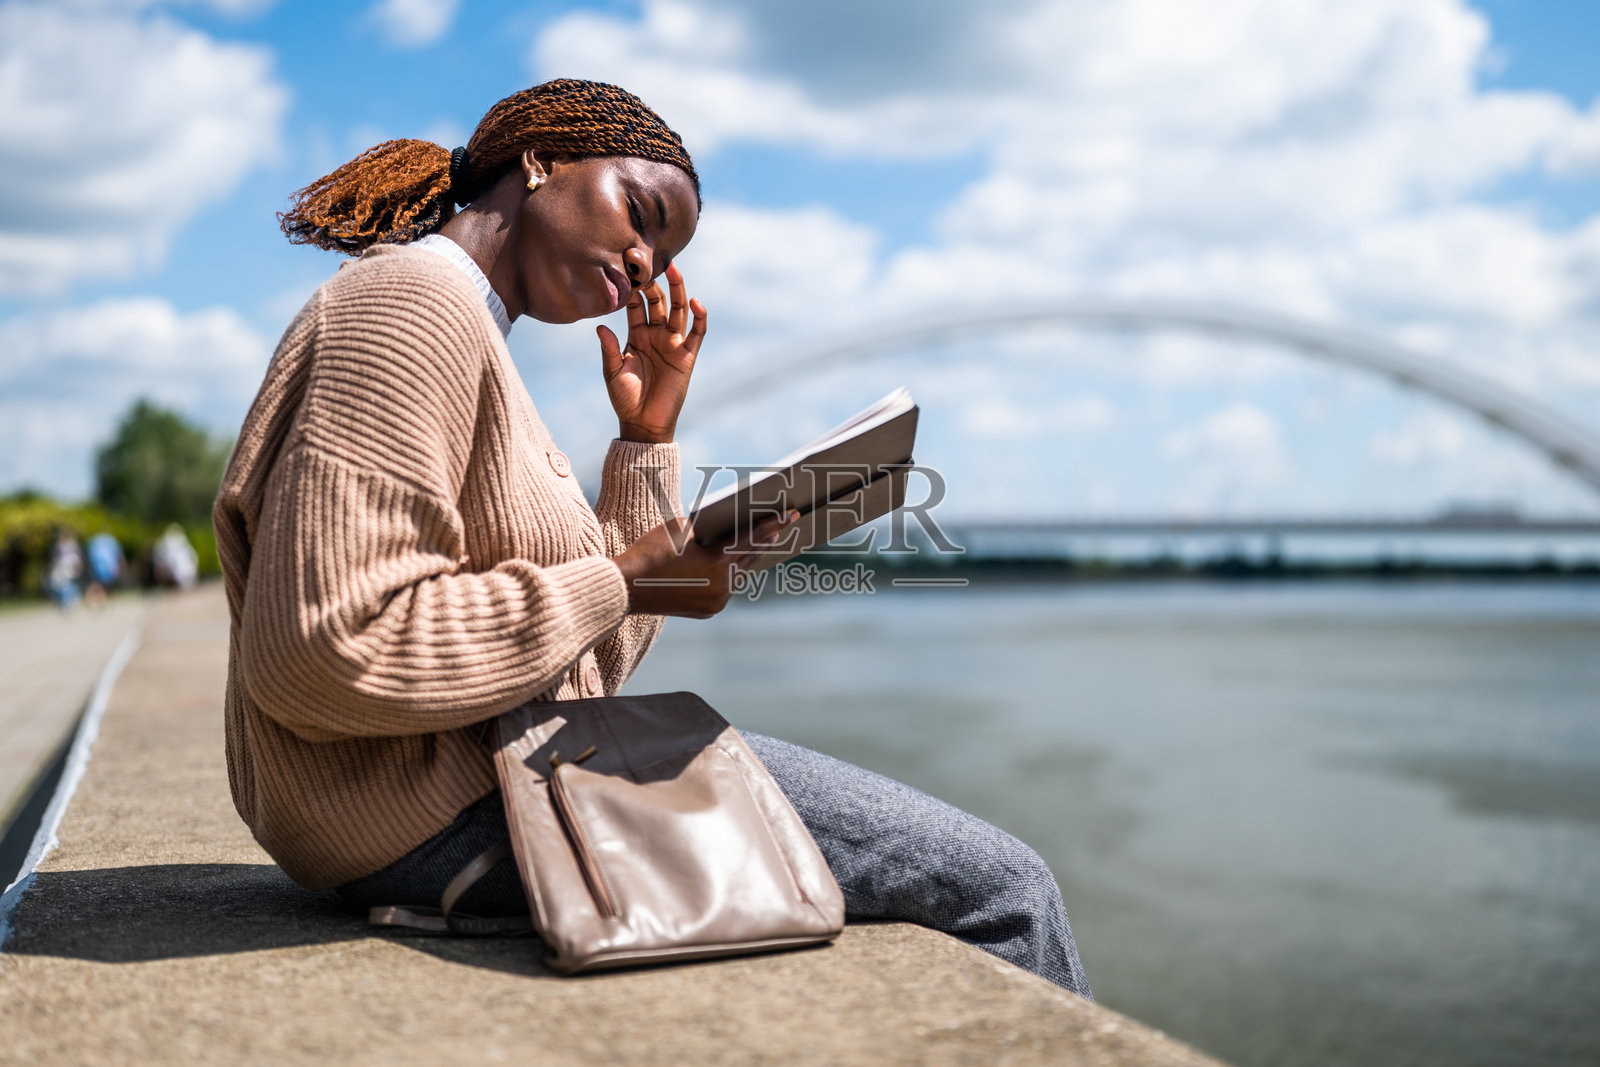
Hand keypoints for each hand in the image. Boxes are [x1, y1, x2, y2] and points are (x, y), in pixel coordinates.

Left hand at [599, 262, 705, 444]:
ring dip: (678, 290)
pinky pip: (697, 332)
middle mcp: (656, 335)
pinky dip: (700, 317)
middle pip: (658, 302)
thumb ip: (609, 348)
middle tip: (649, 264)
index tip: (627, 269)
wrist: (643, 423)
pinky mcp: (687, 356)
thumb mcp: (613, 371)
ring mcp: (673, 344)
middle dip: (654, 284)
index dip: (633, 289)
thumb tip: (599, 326)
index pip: (636, 306)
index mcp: (636, 336)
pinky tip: (696, 302)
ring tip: (675, 270)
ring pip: (678, 310)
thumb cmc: (625, 399)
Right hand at [613, 510, 798, 617]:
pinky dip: (728, 577)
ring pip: (739, 576)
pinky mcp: (708, 611)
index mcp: (718, 560)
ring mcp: (717, 601)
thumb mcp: (680, 528)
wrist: (626, 587)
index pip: (753, 537)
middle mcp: (724, 584)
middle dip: (763, 541)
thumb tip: (728, 530)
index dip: (774, 523)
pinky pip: (725, 590)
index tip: (793, 513)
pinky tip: (733, 566)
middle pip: (750, 558)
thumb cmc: (651, 550)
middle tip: (780, 527)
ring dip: (746, 560)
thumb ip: (708, 529)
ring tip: (759, 544)